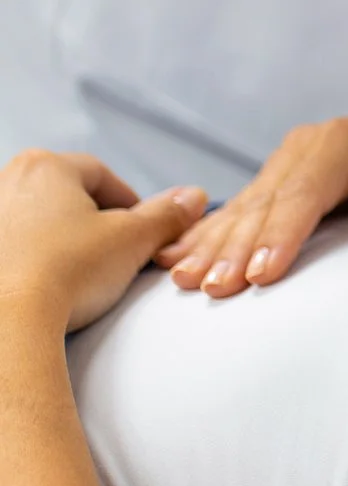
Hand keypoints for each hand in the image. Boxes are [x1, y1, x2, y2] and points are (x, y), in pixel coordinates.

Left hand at [0, 151, 204, 332]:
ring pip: (40, 219)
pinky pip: (15, 244)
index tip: (141, 231)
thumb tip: (191, 198)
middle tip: (114, 253)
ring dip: (63, 239)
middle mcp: (8, 179)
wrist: (10, 319)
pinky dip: (34, 257)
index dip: (131, 205)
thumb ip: (168, 215)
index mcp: (47, 166)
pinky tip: (48, 281)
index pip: (104, 176)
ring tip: (80, 272)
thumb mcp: (134, 239)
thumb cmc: (64, 272)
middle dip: (95, 222)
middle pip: (69, 195)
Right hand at [157, 106, 347, 297]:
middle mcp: (305, 148)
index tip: (261, 274)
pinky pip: (239, 210)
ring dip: (211, 245)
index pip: (304, 193)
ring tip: (184, 281)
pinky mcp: (277, 181)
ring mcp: (286, 164)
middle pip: (264, 204)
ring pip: (244, 209)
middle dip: (235, 248)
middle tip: (212, 290)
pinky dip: (207, 234)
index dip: (281, 234)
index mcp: (342, 142)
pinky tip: (175, 258)